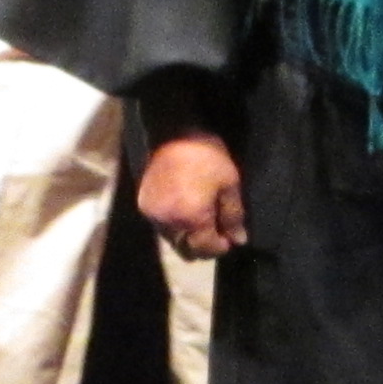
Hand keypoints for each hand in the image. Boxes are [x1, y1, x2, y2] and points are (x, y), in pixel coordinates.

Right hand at [140, 133, 247, 257]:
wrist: (174, 133)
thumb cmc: (207, 157)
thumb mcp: (229, 184)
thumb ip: (233, 216)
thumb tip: (238, 240)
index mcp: (191, 218)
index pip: (204, 249)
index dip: (220, 247)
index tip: (230, 238)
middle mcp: (167, 222)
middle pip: (186, 250)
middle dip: (204, 246)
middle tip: (218, 231)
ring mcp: (152, 215)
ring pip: (172, 241)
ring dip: (188, 237)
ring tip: (202, 219)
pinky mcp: (143, 205)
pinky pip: (161, 227)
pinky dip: (175, 225)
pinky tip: (186, 210)